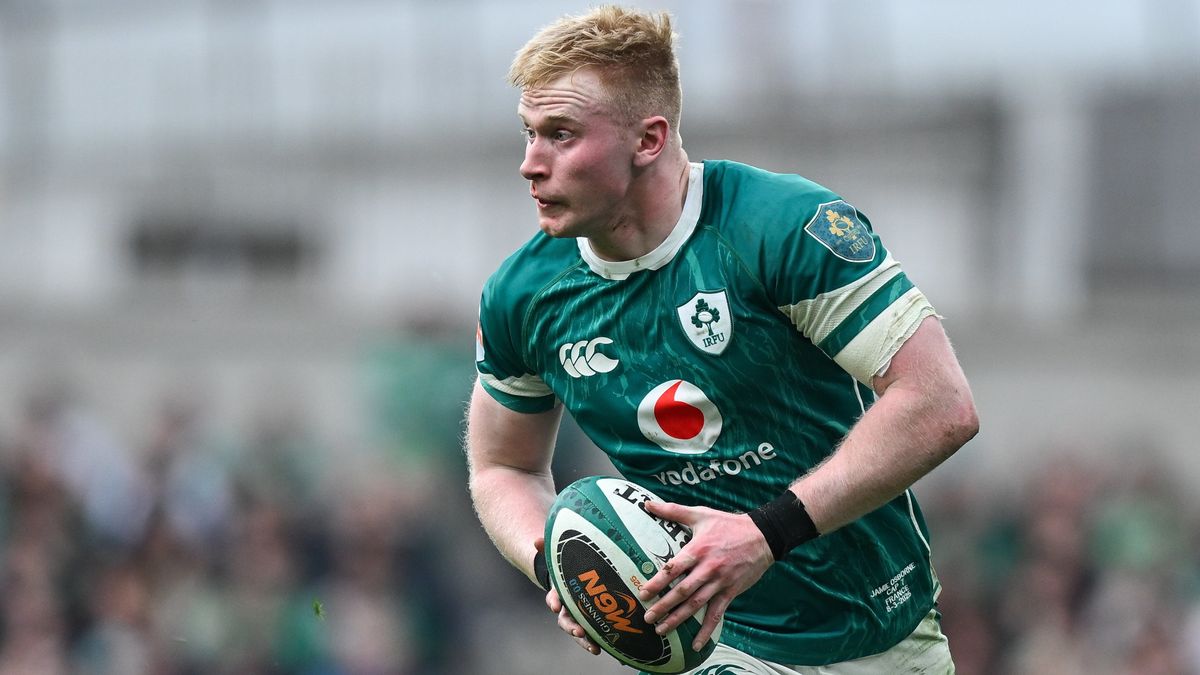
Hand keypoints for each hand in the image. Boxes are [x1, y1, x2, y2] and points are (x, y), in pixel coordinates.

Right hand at [535, 537, 600, 655]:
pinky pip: (593, 634)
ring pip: (579, 631)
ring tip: (594, 648)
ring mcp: (578, 617)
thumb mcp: (557, 557)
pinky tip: (605, 649)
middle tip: (578, 631)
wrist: (574, 577)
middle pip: (565, 621)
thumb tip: (536, 540)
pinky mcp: (591, 622)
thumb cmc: (566, 567)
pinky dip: (597, 641)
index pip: (553, 599)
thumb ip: (546, 548)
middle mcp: (567, 608)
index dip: (554, 602)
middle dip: (571, 627)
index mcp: (559, 594)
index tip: (556, 605)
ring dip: (585, 640)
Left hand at [637, 500, 773, 650]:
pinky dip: (707, 630)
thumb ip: (672, 510)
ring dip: (678, 619)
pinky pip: (716, 614)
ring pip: (696, 605)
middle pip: (682, 591)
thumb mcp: (701, 513)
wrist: (762, 536)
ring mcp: (720, 582)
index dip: (658, 581)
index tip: (643, 592)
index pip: (674, 568)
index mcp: (698, 549)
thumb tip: (647, 503)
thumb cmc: (728, 524)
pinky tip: (697, 644)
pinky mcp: (730, 592)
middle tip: (647, 617)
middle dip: (663, 606)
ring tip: (661, 630)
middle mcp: (708, 568)